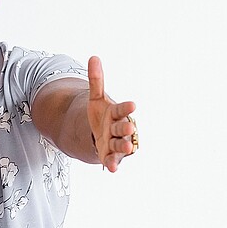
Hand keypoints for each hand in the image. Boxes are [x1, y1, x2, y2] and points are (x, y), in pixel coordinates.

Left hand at [87, 56, 137, 171]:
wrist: (100, 134)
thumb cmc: (103, 115)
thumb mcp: (96, 98)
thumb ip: (96, 80)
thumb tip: (93, 57)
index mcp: (116, 113)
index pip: (122, 109)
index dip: (126, 108)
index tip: (132, 105)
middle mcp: (119, 128)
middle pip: (123, 128)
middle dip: (126, 129)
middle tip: (130, 128)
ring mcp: (115, 143)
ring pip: (121, 145)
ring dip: (123, 147)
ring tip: (127, 149)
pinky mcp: (110, 155)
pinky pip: (112, 160)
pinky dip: (113, 164)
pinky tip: (112, 169)